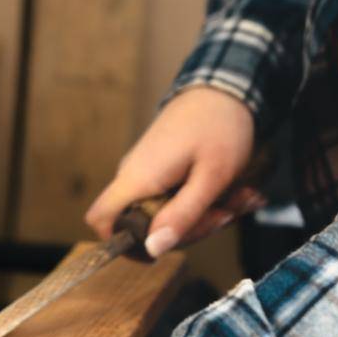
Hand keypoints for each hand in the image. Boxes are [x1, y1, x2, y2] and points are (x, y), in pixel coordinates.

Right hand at [84, 86, 263, 256]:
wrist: (226, 88)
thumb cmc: (219, 127)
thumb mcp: (211, 177)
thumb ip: (182, 215)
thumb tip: (153, 249)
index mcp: (138, 177)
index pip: (101, 218)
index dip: (121, 241)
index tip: (161, 245)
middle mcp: (135, 175)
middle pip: (145, 225)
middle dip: (189, 228)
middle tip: (225, 213)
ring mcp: (148, 171)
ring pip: (166, 213)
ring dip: (203, 214)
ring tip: (236, 197)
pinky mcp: (162, 168)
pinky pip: (175, 197)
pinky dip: (202, 199)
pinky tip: (230, 191)